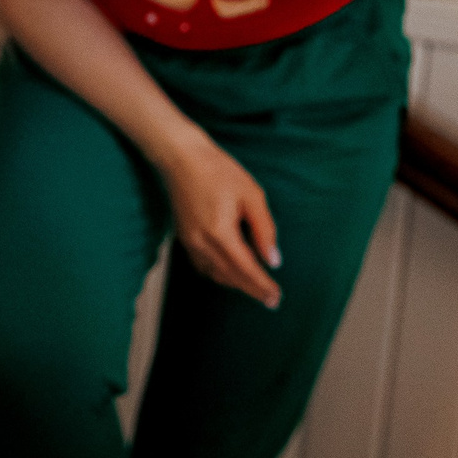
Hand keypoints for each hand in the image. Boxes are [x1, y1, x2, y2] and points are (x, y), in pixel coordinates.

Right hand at [159, 138, 282, 307]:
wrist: (181, 157)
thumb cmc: (218, 171)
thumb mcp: (252, 195)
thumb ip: (264, 230)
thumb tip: (273, 260)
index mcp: (220, 232)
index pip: (246, 269)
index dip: (262, 286)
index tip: (276, 298)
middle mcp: (201, 243)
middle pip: (230, 277)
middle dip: (252, 290)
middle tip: (271, 300)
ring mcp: (189, 242)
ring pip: (215, 275)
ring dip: (236, 284)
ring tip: (255, 288)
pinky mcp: (184, 238)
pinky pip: (203, 266)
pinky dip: (219, 274)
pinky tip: (231, 273)